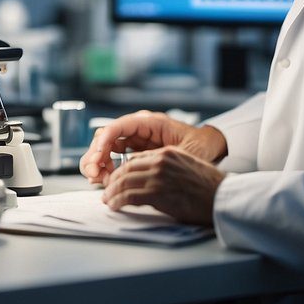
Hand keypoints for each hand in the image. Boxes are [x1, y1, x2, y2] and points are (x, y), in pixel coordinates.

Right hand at [79, 110, 226, 185]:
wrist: (210, 147)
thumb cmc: (200, 146)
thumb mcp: (184, 152)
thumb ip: (162, 156)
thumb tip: (138, 165)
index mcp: (149, 122)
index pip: (118, 127)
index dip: (104, 142)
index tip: (98, 159)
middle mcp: (137, 128)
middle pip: (105, 137)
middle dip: (95, 155)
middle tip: (94, 174)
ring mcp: (133, 140)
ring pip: (104, 148)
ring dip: (97, 163)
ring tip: (99, 180)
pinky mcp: (132, 152)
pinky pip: (112, 158)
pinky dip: (105, 169)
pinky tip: (106, 180)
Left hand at [101, 146, 224, 225]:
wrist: (222, 197)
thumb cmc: (209, 186)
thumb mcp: (187, 165)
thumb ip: (168, 166)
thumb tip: (152, 176)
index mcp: (167, 152)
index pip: (135, 159)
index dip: (122, 170)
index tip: (117, 179)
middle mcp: (160, 162)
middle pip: (126, 169)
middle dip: (113, 181)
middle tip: (107, 191)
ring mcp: (158, 177)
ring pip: (124, 182)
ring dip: (112, 192)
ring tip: (108, 200)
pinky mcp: (157, 193)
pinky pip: (129, 196)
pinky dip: (118, 201)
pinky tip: (115, 206)